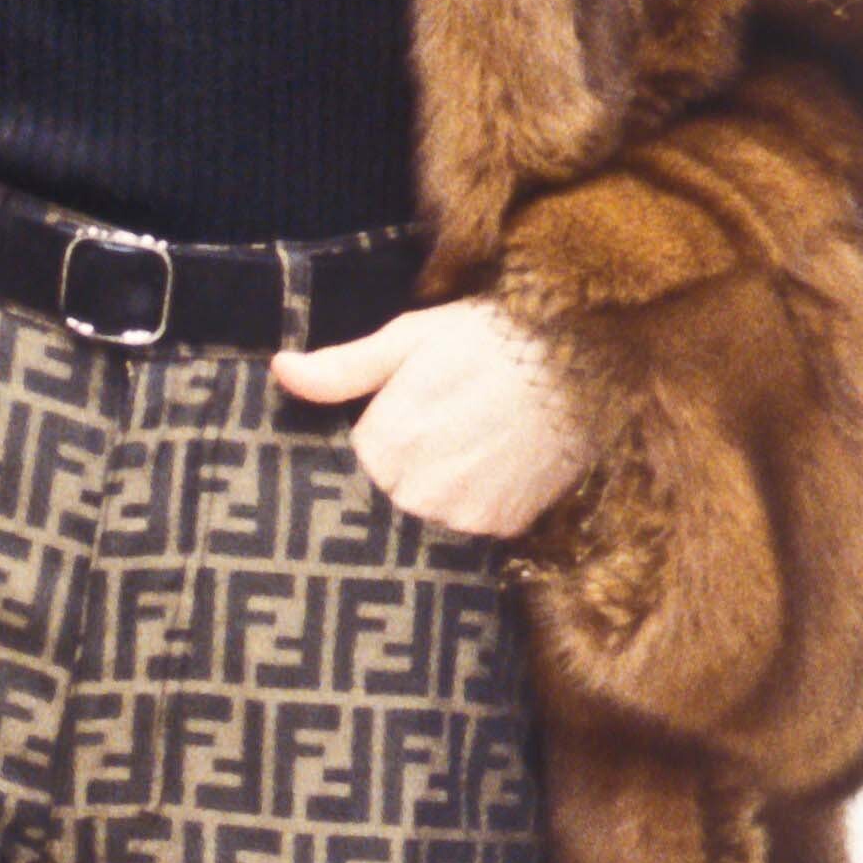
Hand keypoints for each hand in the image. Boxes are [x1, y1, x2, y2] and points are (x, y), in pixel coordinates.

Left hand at [267, 293, 596, 537]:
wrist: (583, 354)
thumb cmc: (489, 336)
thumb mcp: (410, 338)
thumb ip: (342, 368)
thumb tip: (279, 370)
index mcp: (385, 446)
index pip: (353, 469)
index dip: (376, 443)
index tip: (401, 420)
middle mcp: (419, 493)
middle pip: (389, 497)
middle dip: (407, 468)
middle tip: (444, 425)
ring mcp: (465, 516)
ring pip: (430, 514)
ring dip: (442, 489)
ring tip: (473, 441)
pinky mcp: (505, 526)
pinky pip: (474, 526)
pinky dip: (480, 500)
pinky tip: (498, 463)